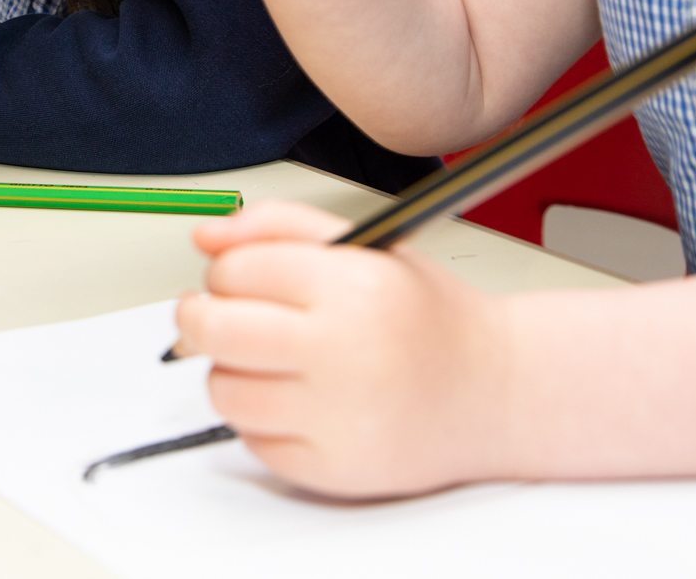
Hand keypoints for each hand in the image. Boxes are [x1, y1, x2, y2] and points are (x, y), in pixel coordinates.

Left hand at [174, 201, 515, 498]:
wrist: (495, 392)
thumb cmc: (427, 318)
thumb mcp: (366, 244)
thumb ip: (278, 226)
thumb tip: (204, 237)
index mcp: (353, 285)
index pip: (235, 271)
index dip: (225, 272)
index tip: (238, 279)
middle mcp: (345, 351)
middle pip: (214, 330)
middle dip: (201, 318)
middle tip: (216, 317)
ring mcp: (338, 417)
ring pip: (223, 390)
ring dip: (231, 372)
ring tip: (272, 362)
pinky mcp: (333, 469)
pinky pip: (251, 442)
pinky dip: (261, 422)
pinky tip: (300, 402)